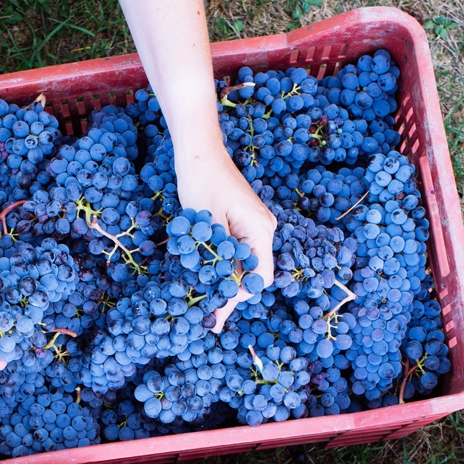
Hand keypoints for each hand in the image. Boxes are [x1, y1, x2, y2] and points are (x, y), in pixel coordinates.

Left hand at [173, 141, 276, 330]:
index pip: (260, 277)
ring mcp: (255, 226)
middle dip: (229, 291)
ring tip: (200, 295)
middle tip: (205, 312)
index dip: (239, 296)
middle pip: (252, 273)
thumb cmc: (201, 181)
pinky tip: (203, 271)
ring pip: (243, 264)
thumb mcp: (205, 224)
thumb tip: (218, 295)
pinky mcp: (243, 223)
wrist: (200, 150)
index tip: (216, 309)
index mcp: (260, 230)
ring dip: (222, 278)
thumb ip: (216, 260)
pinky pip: (237, 251)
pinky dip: (221, 263)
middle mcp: (263, 229)